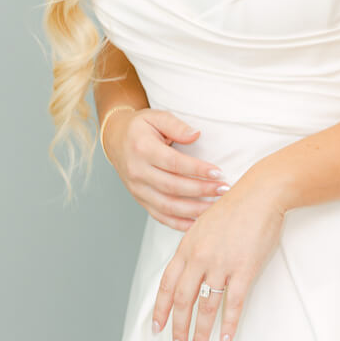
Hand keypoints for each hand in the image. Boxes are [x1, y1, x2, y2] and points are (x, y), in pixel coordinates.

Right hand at [102, 108, 228, 230]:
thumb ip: (176, 125)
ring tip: (216, 206)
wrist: (115, 140)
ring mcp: (137, 189)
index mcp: (142, 149)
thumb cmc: (140, 127)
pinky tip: (197, 223)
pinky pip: (160, 216)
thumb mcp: (156, 116)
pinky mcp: (140, 200)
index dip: (197, 169)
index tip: (218, 172)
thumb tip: (196, 135)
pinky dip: (178, 223)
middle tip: (224, 189)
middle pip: (172, 187)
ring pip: (167, 206)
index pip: (174, 163)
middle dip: (201, 190)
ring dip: (194, 210)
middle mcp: (137, 172)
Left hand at [151, 167, 284, 340]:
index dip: (160, 310)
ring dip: (201, 332)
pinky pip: (233, 303)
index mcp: (187, 246)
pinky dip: (229, 324)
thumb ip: (192, 248)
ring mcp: (222, 264)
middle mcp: (200, 257)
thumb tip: (186, 271)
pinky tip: (226, 339)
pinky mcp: (244, 269)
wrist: (261, 193)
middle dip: (178, 328)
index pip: (167, 284)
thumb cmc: (235, 205)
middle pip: (182, 300)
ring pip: (206, 307)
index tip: (157, 328)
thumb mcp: (203, 224)